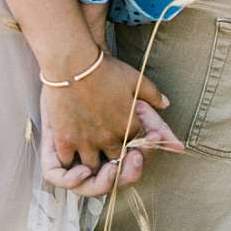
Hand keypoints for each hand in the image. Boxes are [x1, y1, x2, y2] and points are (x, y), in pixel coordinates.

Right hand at [39, 55, 183, 189]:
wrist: (73, 61)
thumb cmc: (104, 68)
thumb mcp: (134, 77)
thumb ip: (152, 93)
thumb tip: (166, 103)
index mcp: (128, 126)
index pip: (136, 147)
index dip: (134, 149)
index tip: (129, 145)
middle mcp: (109, 138)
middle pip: (116, 162)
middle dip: (116, 164)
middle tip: (111, 159)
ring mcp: (86, 141)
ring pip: (93, 168)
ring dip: (94, 168)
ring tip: (92, 162)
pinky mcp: (65, 140)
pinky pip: (68, 165)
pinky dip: (70, 167)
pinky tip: (73, 164)